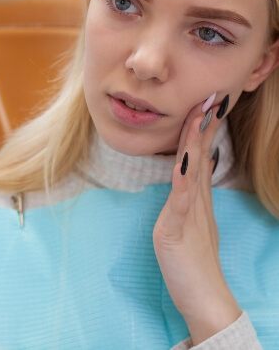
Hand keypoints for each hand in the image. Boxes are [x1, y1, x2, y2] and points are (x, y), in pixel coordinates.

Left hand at [152, 95, 241, 343]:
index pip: (200, 153)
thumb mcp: (194, 219)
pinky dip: (184, 177)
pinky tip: (186, 159)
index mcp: (197, 195)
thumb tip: (198, 165)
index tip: (207, 103)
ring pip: (192, 167)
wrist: (204, 295)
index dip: (202, 127)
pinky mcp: (178, 227)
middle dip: (203, 123)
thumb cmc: (195, 259)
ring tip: (203, 113)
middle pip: (199, 153)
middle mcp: (195, 197)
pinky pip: (182, 198)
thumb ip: (195, 193)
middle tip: (212, 96)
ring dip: (196, 139)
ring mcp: (189, 211)